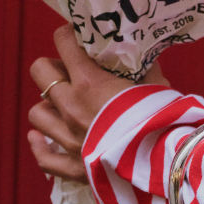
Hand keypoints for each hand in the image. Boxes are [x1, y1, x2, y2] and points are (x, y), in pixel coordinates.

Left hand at [25, 27, 170, 181]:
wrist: (167, 165)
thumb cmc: (164, 119)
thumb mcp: (157, 83)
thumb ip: (142, 67)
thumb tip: (141, 52)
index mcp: (90, 82)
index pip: (64, 43)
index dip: (69, 35)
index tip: (77, 36)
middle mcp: (72, 107)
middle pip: (40, 72)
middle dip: (53, 67)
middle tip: (70, 71)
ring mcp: (69, 139)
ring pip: (37, 113)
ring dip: (48, 106)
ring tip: (62, 106)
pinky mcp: (73, 168)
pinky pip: (44, 157)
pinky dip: (40, 146)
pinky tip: (40, 137)